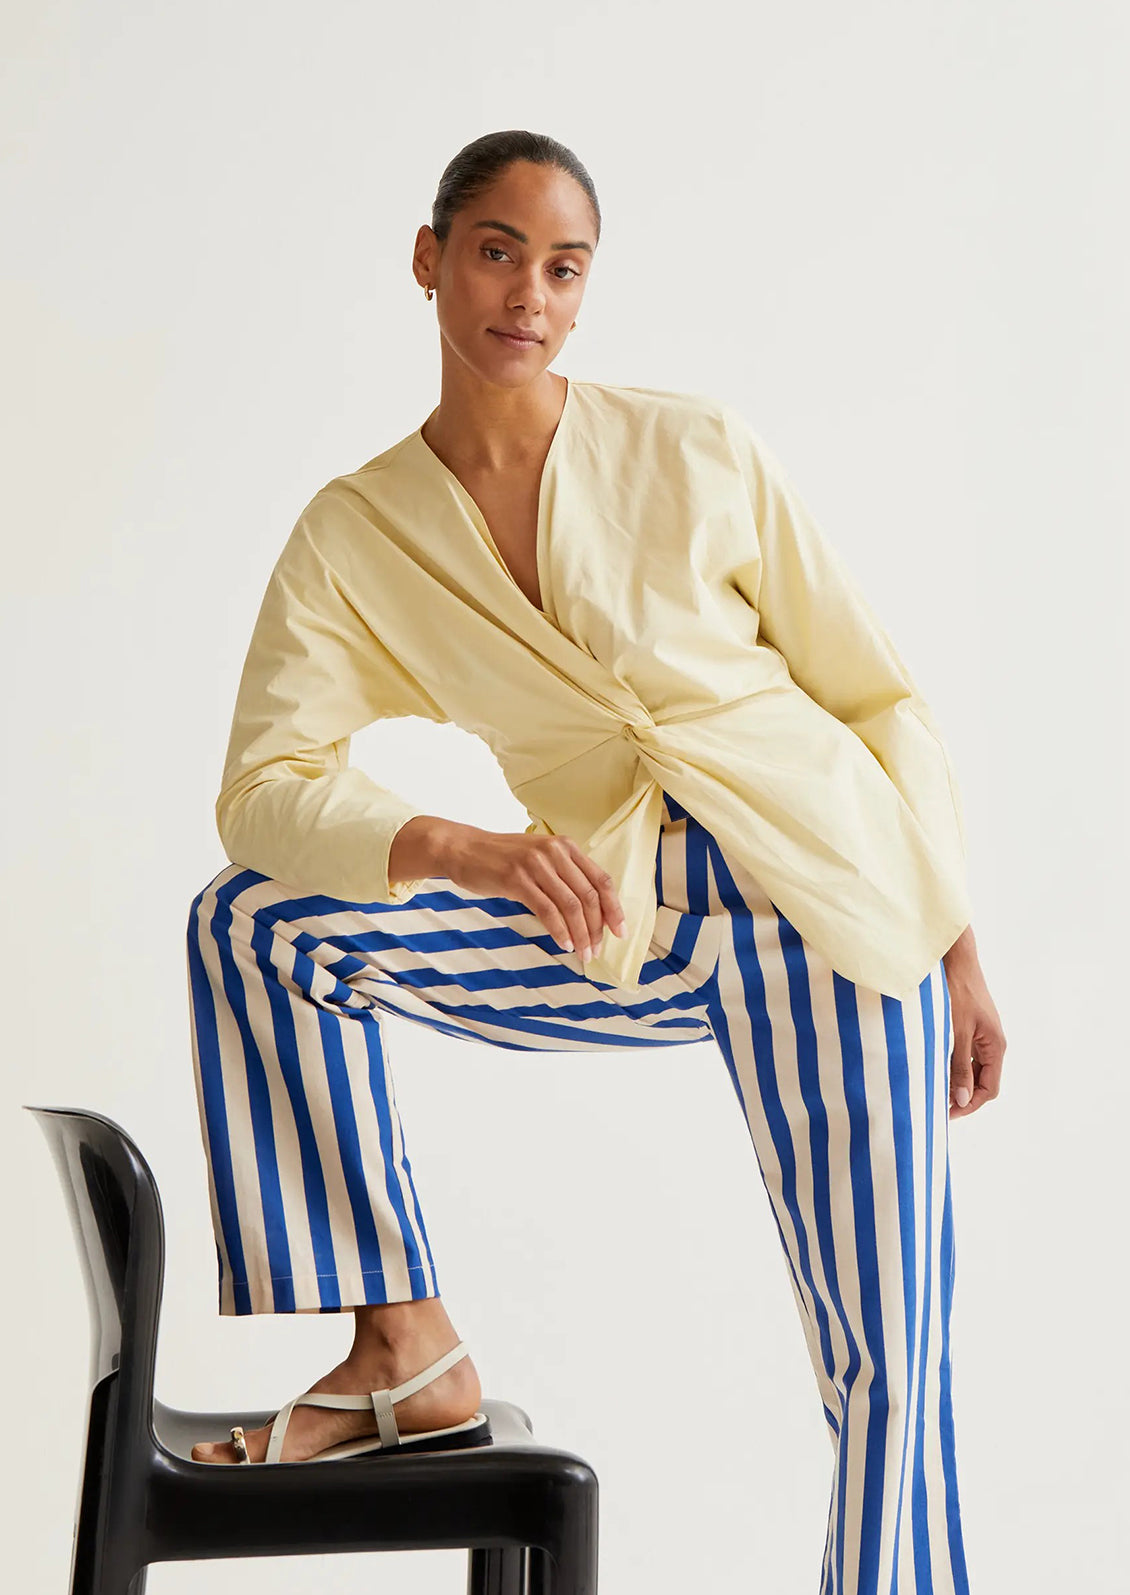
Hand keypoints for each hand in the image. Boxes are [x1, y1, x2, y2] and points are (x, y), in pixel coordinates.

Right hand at [414, 821, 626, 963]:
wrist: (462, 848)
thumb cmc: (501, 859)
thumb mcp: (538, 858)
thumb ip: (563, 876)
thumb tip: (590, 912)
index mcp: (565, 846)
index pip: (601, 879)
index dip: (614, 908)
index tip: (621, 931)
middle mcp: (554, 852)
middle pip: (589, 895)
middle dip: (597, 928)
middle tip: (596, 950)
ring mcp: (535, 864)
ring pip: (571, 905)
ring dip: (581, 934)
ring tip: (583, 954)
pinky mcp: (517, 879)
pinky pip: (547, 909)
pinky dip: (560, 930)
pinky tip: (564, 944)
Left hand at [942, 942, 1005, 1118]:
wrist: (956, 959)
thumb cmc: (957, 992)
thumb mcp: (956, 1032)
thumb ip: (959, 1066)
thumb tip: (962, 1098)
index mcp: (995, 1046)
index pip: (989, 1089)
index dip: (969, 1104)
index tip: (947, 1113)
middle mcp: (993, 1042)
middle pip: (982, 1081)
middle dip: (963, 1095)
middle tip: (937, 1105)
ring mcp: (983, 1034)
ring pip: (973, 1068)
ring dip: (956, 1080)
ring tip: (934, 1088)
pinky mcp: (971, 1025)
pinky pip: (965, 1053)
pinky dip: (953, 1063)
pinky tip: (935, 1066)